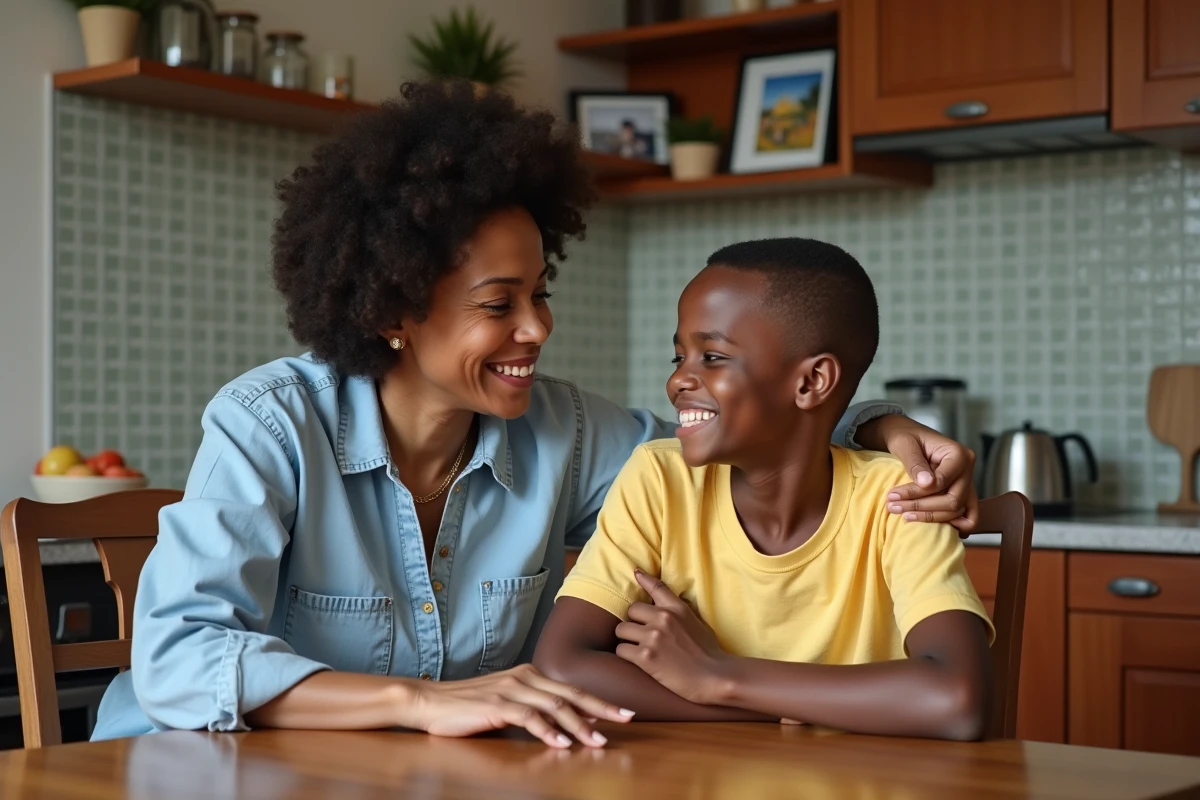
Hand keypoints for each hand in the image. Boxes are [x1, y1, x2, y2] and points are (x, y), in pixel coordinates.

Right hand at [411, 663, 632, 747]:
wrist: (430, 701)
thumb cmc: (468, 706)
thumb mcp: (506, 703)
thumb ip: (534, 708)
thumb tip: (566, 724)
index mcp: (529, 674)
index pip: (572, 689)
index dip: (599, 701)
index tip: (622, 712)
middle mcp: (525, 677)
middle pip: (571, 694)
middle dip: (601, 708)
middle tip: (626, 719)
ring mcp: (511, 690)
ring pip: (555, 706)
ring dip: (579, 725)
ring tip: (598, 741)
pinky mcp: (497, 706)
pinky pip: (529, 718)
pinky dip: (548, 731)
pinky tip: (561, 744)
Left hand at [614, 569, 730, 704]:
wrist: (714, 678)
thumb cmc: (709, 653)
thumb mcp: (699, 623)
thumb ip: (681, 612)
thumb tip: (671, 605)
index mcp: (677, 609)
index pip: (656, 587)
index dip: (643, 578)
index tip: (636, 573)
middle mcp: (663, 618)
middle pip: (631, 611)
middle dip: (634, 622)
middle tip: (641, 634)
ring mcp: (653, 636)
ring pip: (621, 630)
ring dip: (627, 639)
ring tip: (637, 648)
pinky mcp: (645, 656)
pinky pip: (621, 649)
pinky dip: (626, 655)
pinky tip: (637, 660)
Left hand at [859, 414, 977, 533]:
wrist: (906, 436)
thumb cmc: (905, 436)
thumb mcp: (904, 444)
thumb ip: (915, 463)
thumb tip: (928, 484)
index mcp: (958, 454)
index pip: (942, 483)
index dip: (918, 493)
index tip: (893, 495)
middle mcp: (967, 469)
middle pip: (953, 501)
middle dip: (922, 507)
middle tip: (893, 507)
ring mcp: (966, 482)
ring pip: (957, 511)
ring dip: (930, 517)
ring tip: (902, 515)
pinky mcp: (960, 492)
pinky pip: (967, 515)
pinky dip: (955, 524)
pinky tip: (937, 528)